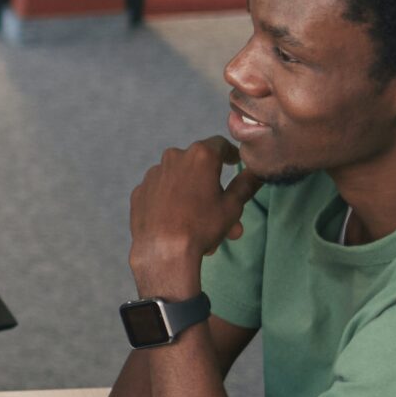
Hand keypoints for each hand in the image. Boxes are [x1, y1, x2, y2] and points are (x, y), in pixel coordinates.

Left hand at [128, 136, 262, 297]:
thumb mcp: (233, 206)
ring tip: (202, 226)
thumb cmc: (202, 226)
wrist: (163, 251)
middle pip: (198, 167)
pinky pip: (162, 192)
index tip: (234, 163)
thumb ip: (246, 184)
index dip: (230, 153)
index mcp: (200, 156)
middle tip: (224, 212)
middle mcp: (173, 158)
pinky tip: (178, 223)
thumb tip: (256, 172)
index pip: (220, 145)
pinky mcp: (140, 191)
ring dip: (193, 197)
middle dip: (213, 187)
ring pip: (180, 181)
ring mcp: (153, 174)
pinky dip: (172, 202)